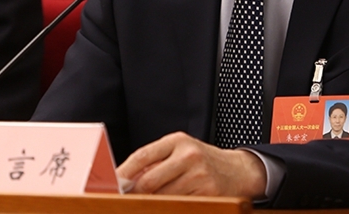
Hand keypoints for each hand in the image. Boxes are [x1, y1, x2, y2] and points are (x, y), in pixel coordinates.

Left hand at [116, 132, 265, 198]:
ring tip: (150, 201)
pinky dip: (169, 207)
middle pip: (149, 181)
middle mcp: (189, 155)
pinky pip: (178, 206)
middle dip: (134, 193)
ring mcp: (199, 176)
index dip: (123, 172)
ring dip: (151, 203)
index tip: (111, 183)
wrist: (237, 170)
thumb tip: (124, 180)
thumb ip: (155, 161)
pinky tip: (169, 204)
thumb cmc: (202, 160)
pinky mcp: (207, 194)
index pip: (142, 156)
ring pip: (161, 198)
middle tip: (127, 198)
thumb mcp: (180, 151)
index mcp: (178, 141)